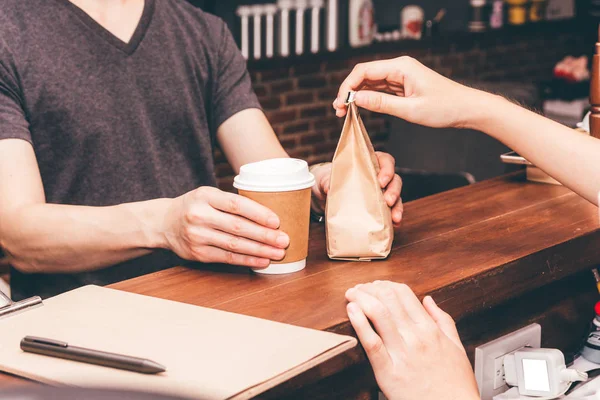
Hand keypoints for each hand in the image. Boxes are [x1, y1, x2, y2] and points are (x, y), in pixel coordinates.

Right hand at [163, 186, 288, 267]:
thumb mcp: (208, 195)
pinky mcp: (198, 253)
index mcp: (205, 196)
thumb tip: (269, 215)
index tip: (277, 221)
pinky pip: (227, 258)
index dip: (258, 214)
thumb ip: (231, 203)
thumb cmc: (196, 206)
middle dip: (264, 236)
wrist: (164, 223)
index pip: (236, 205)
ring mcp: (197, 236)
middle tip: (284, 240)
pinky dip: (247, 260)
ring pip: (234, 245)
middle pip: (237, 227)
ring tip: (278, 253)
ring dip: (260, 250)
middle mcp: (199, 215)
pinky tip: (262, 261)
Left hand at [310, 152, 403, 225]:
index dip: (387, 170)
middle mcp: (378, 177)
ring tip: (395, 217)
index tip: (381, 181)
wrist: (323, 194)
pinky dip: (393, 218)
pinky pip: (390, 212)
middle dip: (394, 191)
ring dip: (397, 207)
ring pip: (396, 197)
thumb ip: (329, 181)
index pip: (385, 161)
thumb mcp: (326, 178)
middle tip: (388, 201)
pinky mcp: (378, 208)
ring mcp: (380, 193)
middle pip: (395, 180)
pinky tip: (394, 225)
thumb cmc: (328, 180)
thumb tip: (330, 189)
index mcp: (369, 163)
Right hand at [332, 56, 482, 129]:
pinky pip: (380, 90)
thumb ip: (381, 104)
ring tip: (344, 113)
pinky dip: (368, 99)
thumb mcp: (411, 110)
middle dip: (349, 92)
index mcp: (401, 67)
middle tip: (339, 111)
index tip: (340, 104)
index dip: (347, 87)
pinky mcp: (403, 86)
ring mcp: (400, 76)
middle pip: (364, 75)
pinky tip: (359, 109)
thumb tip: (356, 99)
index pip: (364, 71)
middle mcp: (399, 68)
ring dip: (356, 96)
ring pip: (370, 83)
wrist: (467, 109)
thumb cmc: (445, 108)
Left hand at [345, 281, 479, 399]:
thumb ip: (443, 320)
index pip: (404, 294)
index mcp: (431, 330)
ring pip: (379, 314)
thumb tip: (429, 299)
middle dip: (370, 288)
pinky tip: (352, 311)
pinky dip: (360, 323)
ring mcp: (402, 353)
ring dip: (362, 298)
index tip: (377, 286)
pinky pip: (371, 343)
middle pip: (389, 299)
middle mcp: (416, 337)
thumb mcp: (457, 347)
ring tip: (352, 294)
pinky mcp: (388, 372)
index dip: (386, 285)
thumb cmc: (455, 385)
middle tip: (360, 288)